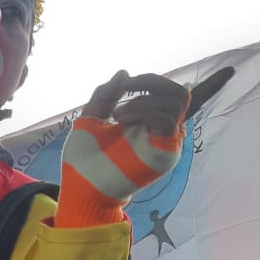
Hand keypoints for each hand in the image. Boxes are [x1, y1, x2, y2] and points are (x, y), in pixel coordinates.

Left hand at [57, 69, 228, 227]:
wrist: (81, 187)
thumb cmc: (83, 159)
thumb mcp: (91, 118)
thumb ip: (105, 95)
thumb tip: (124, 72)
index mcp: (144, 120)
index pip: (164, 92)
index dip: (148, 80)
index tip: (123, 84)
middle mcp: (158, 129)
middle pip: (178, 93)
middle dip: (152, 82)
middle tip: (128, 86)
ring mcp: (163, 140)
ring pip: (175, 103)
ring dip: (143, 101)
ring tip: (118, 114)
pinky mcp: (164, 152)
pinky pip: (168, 122)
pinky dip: (145, 112)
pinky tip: (121, 121)